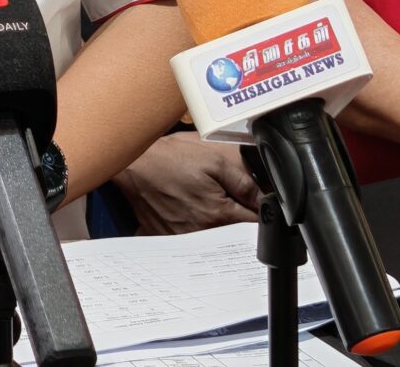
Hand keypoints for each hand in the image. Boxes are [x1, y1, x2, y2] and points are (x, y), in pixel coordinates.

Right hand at [115, 132, 260, 233]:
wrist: (132, 163)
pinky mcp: (168, 239)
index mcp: (218, 216)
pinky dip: (195, 230)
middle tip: (228, 199)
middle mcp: (202, 234)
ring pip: (214, 241)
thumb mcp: (215, 159)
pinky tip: (188, 211)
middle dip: (240, 222)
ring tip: (205, 203)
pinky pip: (191, 242)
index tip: (258, 203)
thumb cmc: (170, 158)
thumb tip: (267, 199)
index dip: (261, 213)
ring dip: (217, 227)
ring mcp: (183, 240)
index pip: (255, 227)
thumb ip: (245, 182)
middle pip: (235, 238)